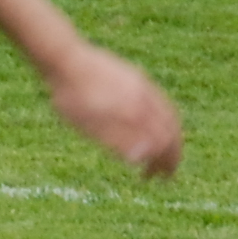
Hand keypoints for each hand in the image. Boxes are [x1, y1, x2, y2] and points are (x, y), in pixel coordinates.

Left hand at [47, 42, 183, 176]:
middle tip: (163, 172)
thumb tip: (144, 158)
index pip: (163, 142)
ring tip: (160, 152)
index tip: (155, 178)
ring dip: (169, 136)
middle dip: (171, 153)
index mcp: (136, 111)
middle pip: (170, 129)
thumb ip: (118, 141)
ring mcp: (142, 85)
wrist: (66, 60)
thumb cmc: (72, 98)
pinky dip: (163, 119)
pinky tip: (150, 126)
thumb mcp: (90, 125)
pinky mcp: (136, 76)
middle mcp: (145, 98)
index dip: (163, 163)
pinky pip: (160, 101)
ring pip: (168, 114)